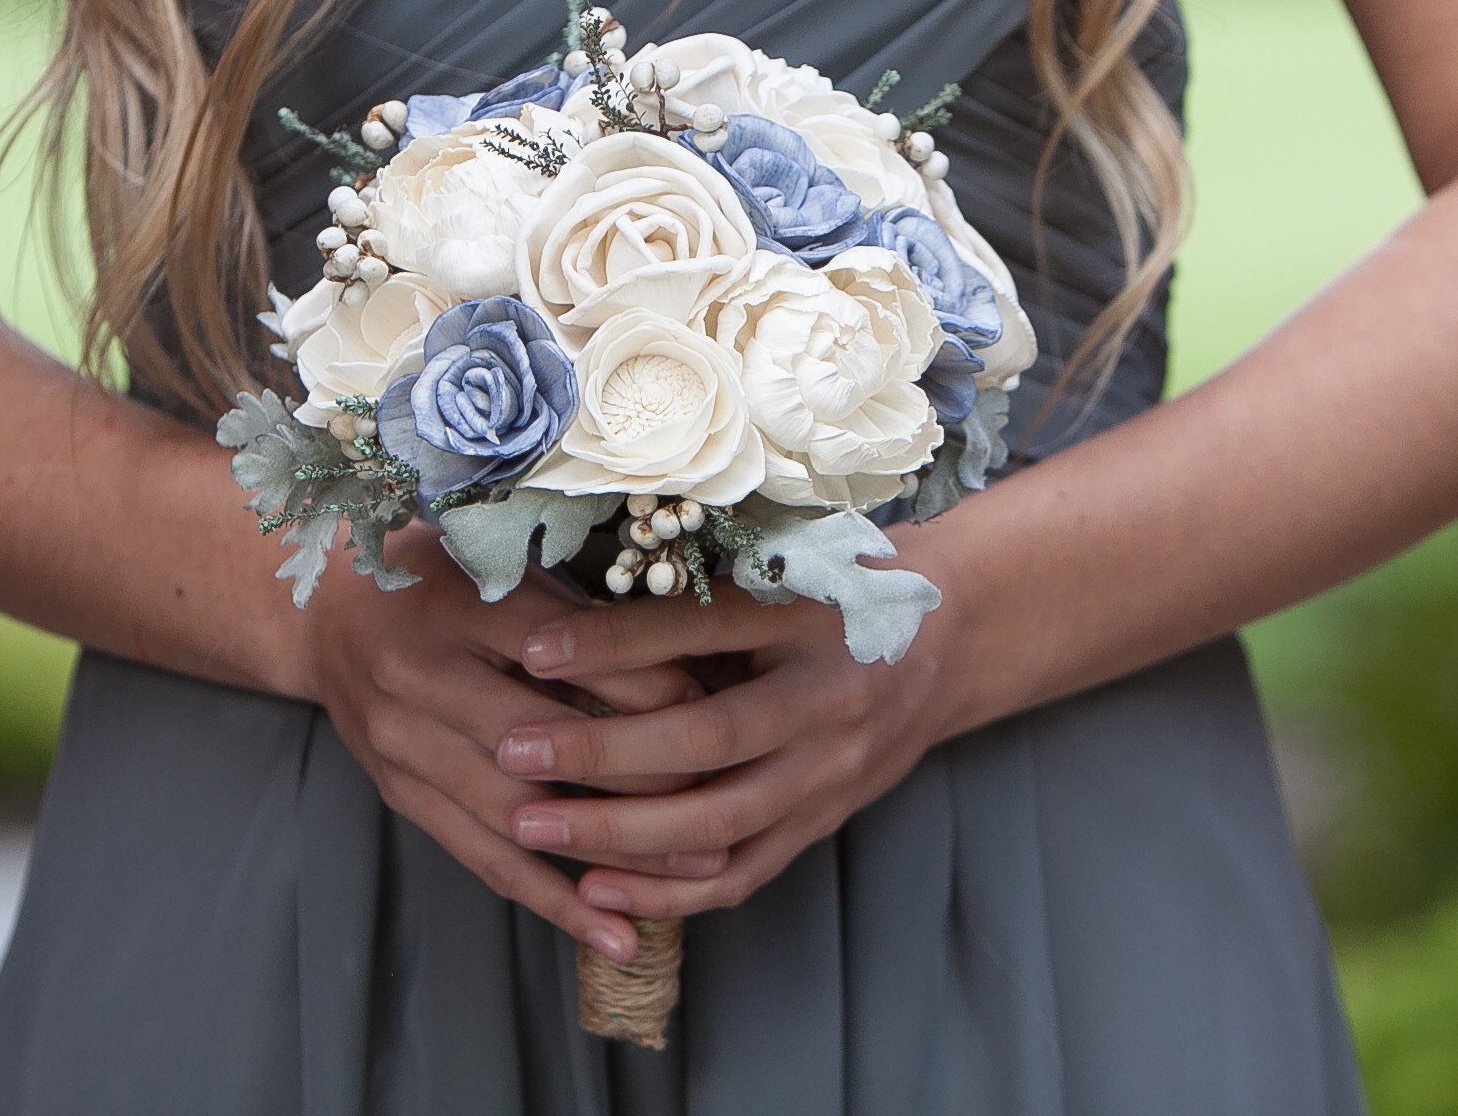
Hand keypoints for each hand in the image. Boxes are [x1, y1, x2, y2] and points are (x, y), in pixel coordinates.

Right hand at [300, 523, 729, 960]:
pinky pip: (484, 860)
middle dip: (639, 781)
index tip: (713, 711)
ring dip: (609, 856)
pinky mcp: (402, 795)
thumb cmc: (443, 577)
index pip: (565, 654)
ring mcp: (402, 744)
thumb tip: (696, 669)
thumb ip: (583, 616)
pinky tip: (614, 936)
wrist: (326, 615)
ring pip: (517, 817)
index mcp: (456, 604)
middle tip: (721, 806)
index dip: (643, 687)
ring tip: (692, 878)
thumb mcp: (507, 566)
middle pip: (542, 745)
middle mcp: (418, 676)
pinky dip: (554, 901)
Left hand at [494, 583, 951, 920]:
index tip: (532, 649)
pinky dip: (667, 893)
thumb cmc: (837, 588)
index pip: (703, 631)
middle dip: (602, 755)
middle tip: (513, 752)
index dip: (616, 643)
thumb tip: (568, 606)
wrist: (944, 643)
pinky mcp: (823, 823)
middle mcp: (829, 702)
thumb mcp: (778, 565)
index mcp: (812, 620)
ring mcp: (832, 773)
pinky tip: (597, 890)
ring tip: (530, 828)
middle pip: (709, 742)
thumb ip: (691, 590)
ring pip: (720, 823)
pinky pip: (741, 871)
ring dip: (620, 836)